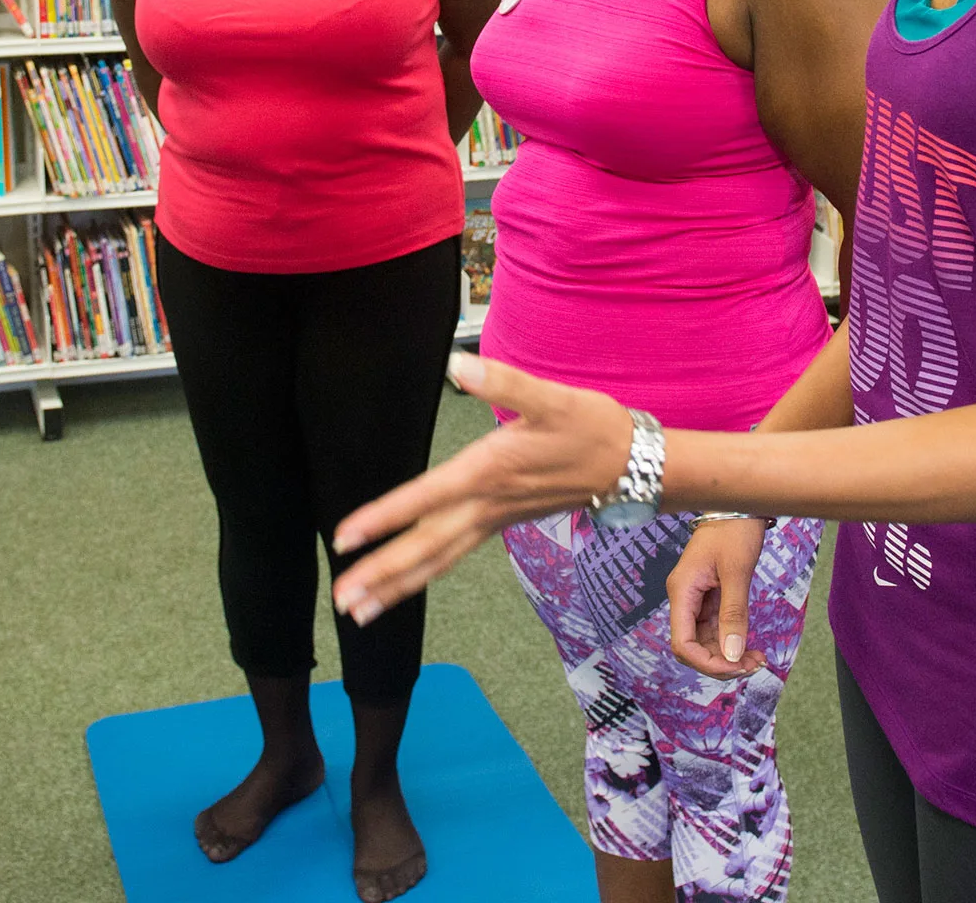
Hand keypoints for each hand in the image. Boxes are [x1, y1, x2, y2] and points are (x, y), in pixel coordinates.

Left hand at [331, 353, 631, 625]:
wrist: (633, 465)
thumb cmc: (591, 428)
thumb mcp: (552, 399)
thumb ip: (503, 382)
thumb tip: (459, 364)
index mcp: (489, 473)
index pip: (425, 499)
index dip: (384, 517)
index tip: (345, 538)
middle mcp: (486, 504)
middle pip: (425, 547)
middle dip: (382, 575)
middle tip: (342, 601)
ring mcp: (492, 518)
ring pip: (437, 559)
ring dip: (397, 584)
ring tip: (359, 610)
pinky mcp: (499, 521)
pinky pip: (452, 553)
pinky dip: (423, 571)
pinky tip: (403, 581)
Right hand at [668, 517, 765, 677]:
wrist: (737, 506)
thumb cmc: (734, 531)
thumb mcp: (737, 572)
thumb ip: (733, 614)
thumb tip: (732, 654)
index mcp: (682, 591)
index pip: (682, 644)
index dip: (707, 663)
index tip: (738, 666)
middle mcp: (684, 598)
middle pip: (692, 648)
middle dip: (721, 663)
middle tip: (755, 665)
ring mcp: (695, 599)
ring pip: (705, 642)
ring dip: (729, 656)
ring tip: (759, 659)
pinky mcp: (708, 598)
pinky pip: (715, 630)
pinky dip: (732, 642)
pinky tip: (751, 647)